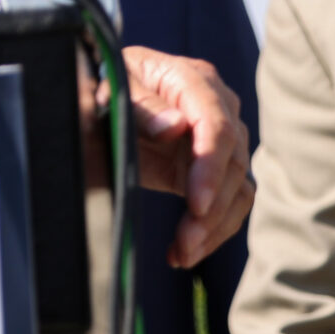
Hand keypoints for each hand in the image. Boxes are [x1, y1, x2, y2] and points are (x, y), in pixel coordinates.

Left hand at [93, 47, 255, 266]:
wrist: (97, 101)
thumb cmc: (102, 87)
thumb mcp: (110, 91)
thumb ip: (140, 107)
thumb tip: (174, 126)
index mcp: (191, 79)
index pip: (216, 126)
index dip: (210, 167)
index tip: (196, 205)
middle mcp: (216, 105)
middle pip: (233, 161)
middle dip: (212, 207)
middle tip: (184, 243)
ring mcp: (219, 137)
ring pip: (237, 186)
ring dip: (215, 226)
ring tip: (182, 254)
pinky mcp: (212, 166)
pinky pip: (228, 201)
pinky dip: (212, 230)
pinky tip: (182, 252)